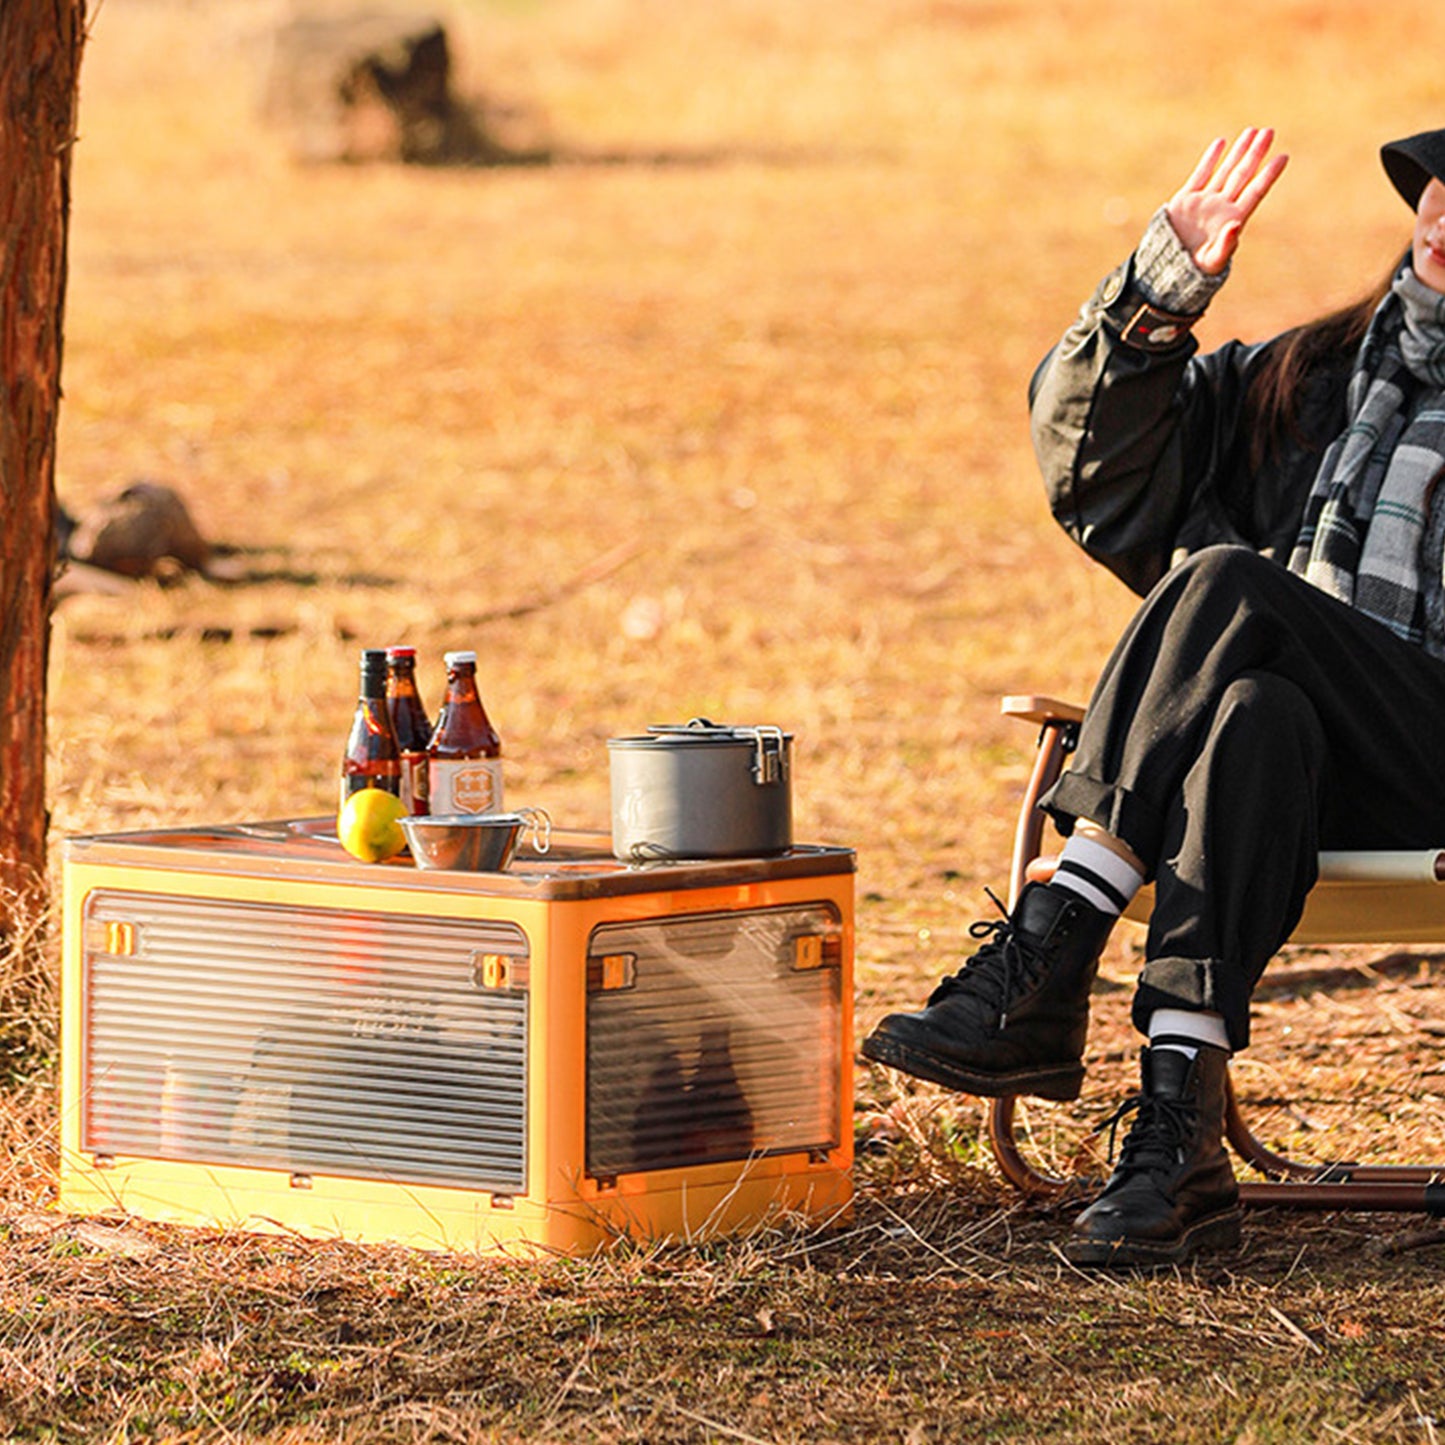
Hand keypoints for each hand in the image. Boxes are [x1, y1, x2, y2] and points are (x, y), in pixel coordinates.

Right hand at [1166, 128, 1287, 275]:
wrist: (1169, 269)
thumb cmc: (1197, 270)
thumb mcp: (1213, 260)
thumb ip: (1227, 243)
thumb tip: (1236, 224)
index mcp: (1233, 218)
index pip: (1255, 191)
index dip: (1269, 174)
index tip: (1283, 157)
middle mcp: (1222, 206)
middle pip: (1243, 174)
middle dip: (1255, 153)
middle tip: (1268, 132)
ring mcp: (1205, 201)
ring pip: (1225, 170)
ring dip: (1238, 151)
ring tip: (1252, 131)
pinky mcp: (1186, 199)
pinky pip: (1200, 174)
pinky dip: (1210, 159)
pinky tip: (1221, 143)